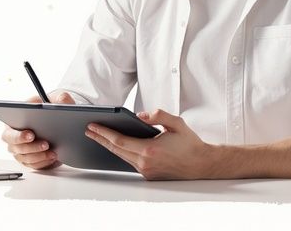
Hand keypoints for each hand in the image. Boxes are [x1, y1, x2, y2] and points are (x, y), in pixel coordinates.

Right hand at [1, 91, 75, 169]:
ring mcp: (21, 150)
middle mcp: (14, 137)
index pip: (10, 131)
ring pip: (26, 158)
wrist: (55, 119)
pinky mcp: (29, 159)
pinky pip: (34, 165)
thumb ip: (60, 98)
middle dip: (31, 147)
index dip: (19, 135)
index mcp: (13, 121)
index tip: (31, 135)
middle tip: (46, 144)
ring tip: (53, 152)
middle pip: (16, 148)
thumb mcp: (55, 99)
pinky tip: (53, 157)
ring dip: (40, 156)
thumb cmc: (49, 107)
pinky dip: (43, 162)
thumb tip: (63, 99)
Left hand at [84, 108, 214, 179]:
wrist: (201, 164)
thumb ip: (157, 115)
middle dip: (100, 139)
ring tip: (98, 136)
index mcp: (149, 149)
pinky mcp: (149, 175)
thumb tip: (139, 115)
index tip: (92, 126)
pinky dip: (121, 152)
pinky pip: (130, 162)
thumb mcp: (176, 122)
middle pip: (116, 149)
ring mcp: (146, 171)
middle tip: (88, 130)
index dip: (104, 133)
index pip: (119, 140)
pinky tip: (116, 145)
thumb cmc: (189, 143)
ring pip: (122, 156)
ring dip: (109, 146)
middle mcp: (145, 163)